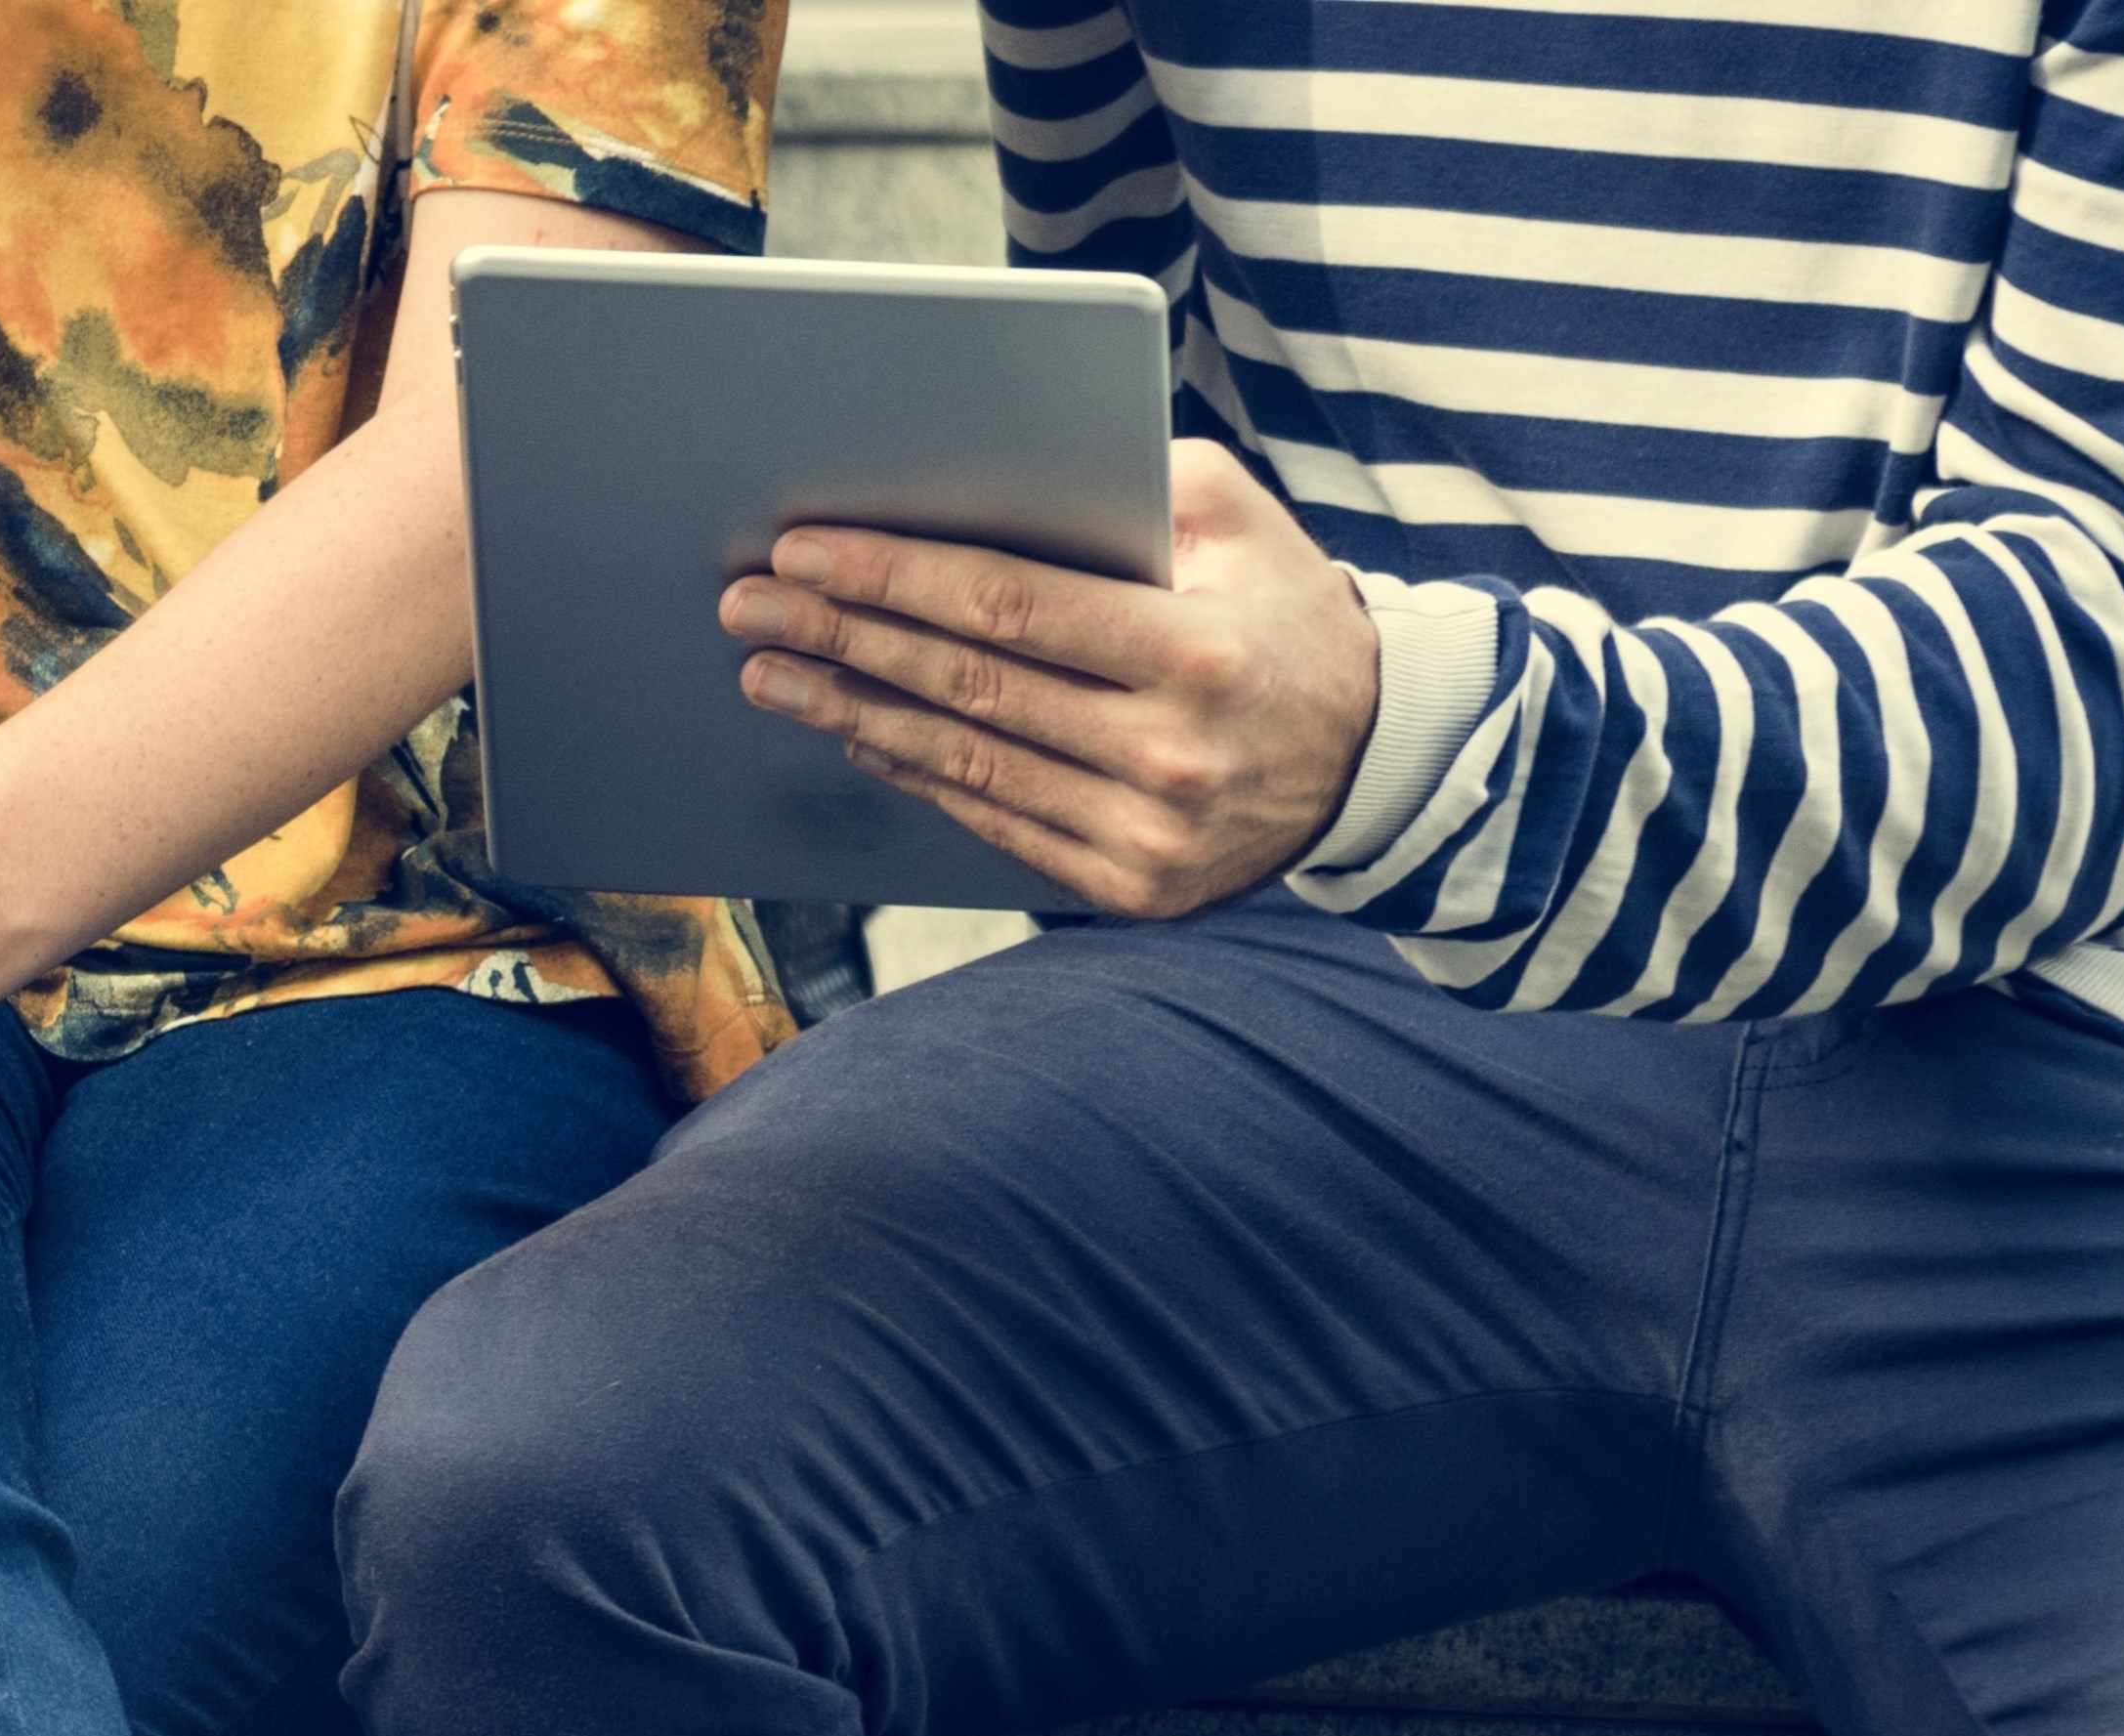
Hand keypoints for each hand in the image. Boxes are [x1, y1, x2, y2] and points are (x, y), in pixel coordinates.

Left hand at [718, 439, 1375, 917]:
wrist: (1374, 759)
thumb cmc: (1288, 616)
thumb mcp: (1245, 526)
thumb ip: (1145, 480)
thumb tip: (1009, 459)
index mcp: (1199, 652)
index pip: (1012, 606)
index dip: (896, 579)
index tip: (805, 551)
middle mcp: (1170, 754)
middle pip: (967, 686)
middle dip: (842, 640)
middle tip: (749, 606)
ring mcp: (1145, 835)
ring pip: (963, 763)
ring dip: (849, 712)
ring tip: (769, 672)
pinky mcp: (1126, 889)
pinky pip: (991, 823)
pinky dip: (912, 773)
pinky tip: (853, 730)